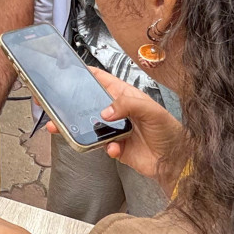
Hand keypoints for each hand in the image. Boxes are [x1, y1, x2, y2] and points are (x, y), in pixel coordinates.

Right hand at [48, 68, 184, 194]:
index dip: (87, 75)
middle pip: (90, 104)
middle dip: (74, 105)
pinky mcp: (116, 148)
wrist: (176, 161)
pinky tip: (114, 148)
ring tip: (66, 129)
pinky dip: (106, 148)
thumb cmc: (169, 130)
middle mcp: (118, 111)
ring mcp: (116, 130)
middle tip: (57, 105)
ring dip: (79, 129)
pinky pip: (102, 146)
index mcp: (125, 96)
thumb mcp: (151, 110)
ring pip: (91, 127)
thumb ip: (127, 105)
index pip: (102, 80)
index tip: (70, 71)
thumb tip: (105, 111)